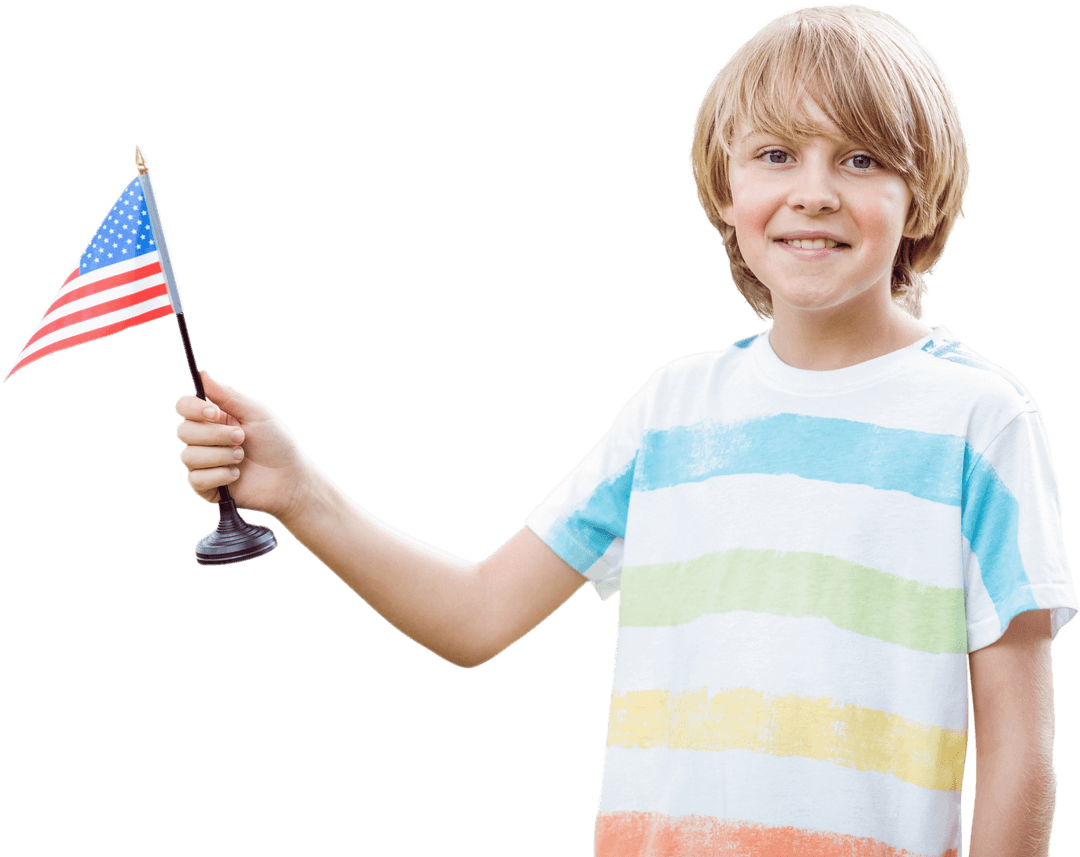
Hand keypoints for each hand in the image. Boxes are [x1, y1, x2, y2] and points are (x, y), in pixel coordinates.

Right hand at [175, 369, 310, 520]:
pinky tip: (236, 475)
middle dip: (214, 435)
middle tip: (241, 438)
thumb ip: (228, 395)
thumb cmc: (276, 443)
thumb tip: (202, 373)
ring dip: (220, 456)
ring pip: (188, 456)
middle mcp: (204, 439)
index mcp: (214, 418)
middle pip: (183, 431)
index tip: (214, 413)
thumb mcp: (256, 414)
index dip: (193, 409)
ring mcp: (203, 463)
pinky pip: (196, 479)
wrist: (289, 479)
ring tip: (241, 457)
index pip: (184, 406)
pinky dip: (220, 475)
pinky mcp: (205, 486)